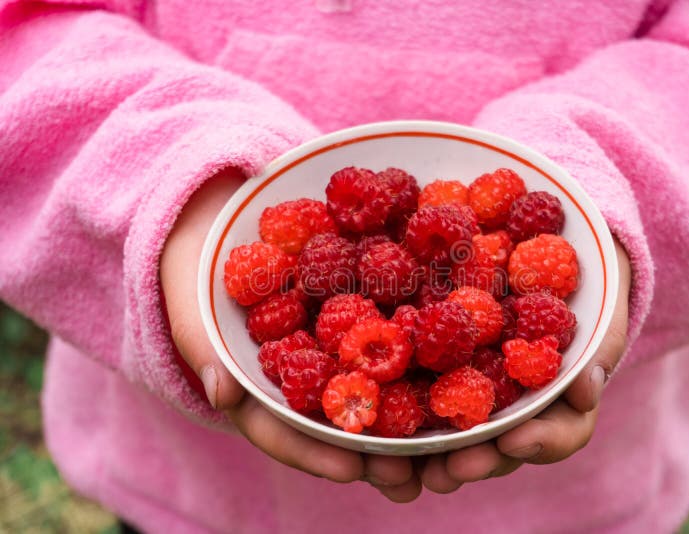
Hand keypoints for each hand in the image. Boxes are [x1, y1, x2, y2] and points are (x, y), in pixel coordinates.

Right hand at [160, 168, 421, 501]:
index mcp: (256, 386)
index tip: (353, 471)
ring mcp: (327, 343)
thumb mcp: (188, 302)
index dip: (318, 454)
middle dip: (376, 451)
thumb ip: (201, 345)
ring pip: (368, 386)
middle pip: (337, 423)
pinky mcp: (353, 308)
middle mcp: (298, 373)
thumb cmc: (192, 267)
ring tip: (446, 439)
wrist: (210, 215)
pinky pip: (384, 329)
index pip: (285, 431)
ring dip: (405, 413)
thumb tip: (222, 394)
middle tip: (415, 475)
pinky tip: (453, 356)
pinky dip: (415, 344)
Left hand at [419, 239, 631, 492]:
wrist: (557, 258)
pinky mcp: (440, 371)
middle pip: (498, 448)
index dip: (537, 443)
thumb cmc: (587, 294)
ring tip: (398, 465)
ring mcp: (478, 393)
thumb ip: (600, 350)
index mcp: (559, 399)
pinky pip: (418, 396)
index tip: (514, 440)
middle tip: (450, 470)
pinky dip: (397, 414)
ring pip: (455, 436)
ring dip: (427, 456)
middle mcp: (517, 407)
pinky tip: (370, 428)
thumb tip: (586, 389)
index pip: (558, 434)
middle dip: (473, 461)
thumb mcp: (601, 314)